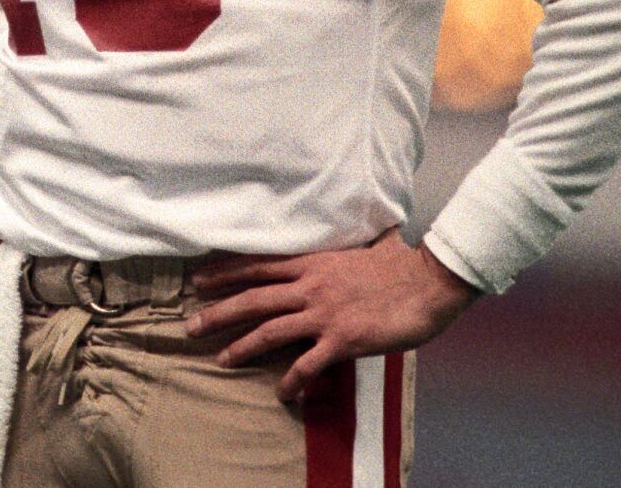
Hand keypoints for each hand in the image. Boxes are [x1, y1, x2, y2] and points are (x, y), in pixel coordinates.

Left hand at [186, 227, 478, 402]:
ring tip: (220, 359)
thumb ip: (354, 241)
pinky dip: (292, 380)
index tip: (199, 280)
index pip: (258, 266)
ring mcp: (324, 313)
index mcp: (312, 262)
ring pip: (271, 330)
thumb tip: (366, 226)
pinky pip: (308, 363)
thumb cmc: (403, 263)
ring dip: (242, 346)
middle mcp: (310, 286)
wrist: (429, 282)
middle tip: (190, 325)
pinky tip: (281, 392)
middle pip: (253, 298)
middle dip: (218, 312)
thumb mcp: (369, 243)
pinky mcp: (342, 339)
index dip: (226, 274)